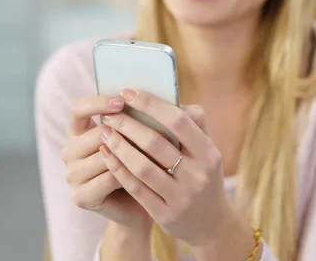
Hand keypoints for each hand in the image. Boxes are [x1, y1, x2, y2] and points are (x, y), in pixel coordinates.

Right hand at [62, 94, 152, 232]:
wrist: (137, 204)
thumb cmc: (138, 162)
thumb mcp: (133, 135)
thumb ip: (132, 118)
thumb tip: (144, 97)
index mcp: (78, 130)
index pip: (78, 109)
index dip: (98, 103)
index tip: (121, 101)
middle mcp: (70, 151)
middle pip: (96, 132)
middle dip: (126, 131)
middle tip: (153, 131)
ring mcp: (71, 175)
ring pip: (104, 155)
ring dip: (131, 153)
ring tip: (154, 152)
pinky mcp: (80, 196)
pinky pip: (109, 177)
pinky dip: (129, 174)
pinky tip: (145, 173)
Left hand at [100, 89, 228, 247]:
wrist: (212, 223)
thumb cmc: (203, 174)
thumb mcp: (208, 148)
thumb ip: (193, 122)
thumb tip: (169, 97)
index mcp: (208, 153)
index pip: (178, 121)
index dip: (151, 104)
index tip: (128, 92)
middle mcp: (198, 175)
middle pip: (156, 143)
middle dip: (128, 124)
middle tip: (109, 113)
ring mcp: (182, 198)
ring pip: (142, 167)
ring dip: (119, 146)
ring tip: (104, 131)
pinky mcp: (166, 215)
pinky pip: (136, 188)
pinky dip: (119, 169)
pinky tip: (107, 155)